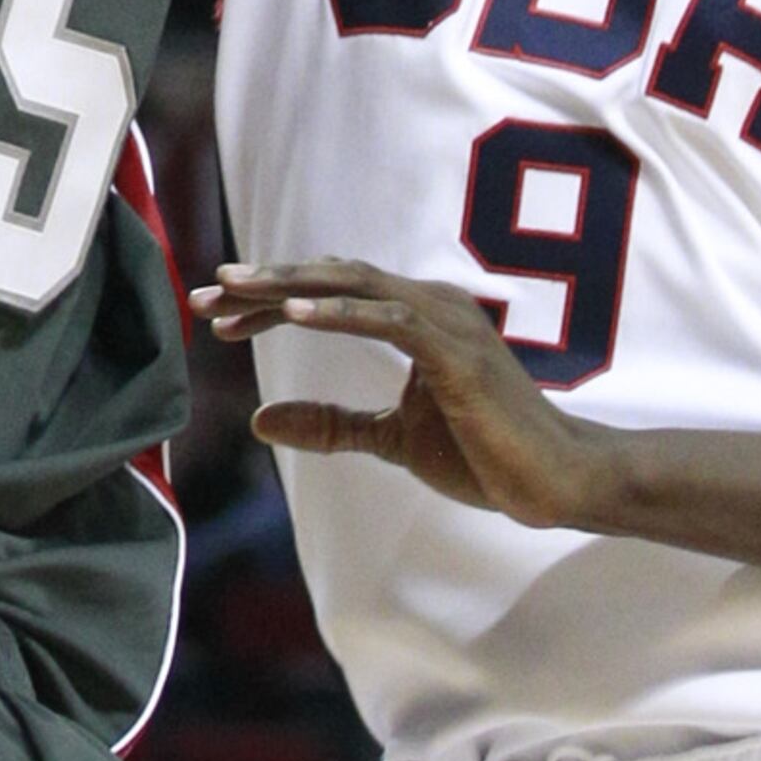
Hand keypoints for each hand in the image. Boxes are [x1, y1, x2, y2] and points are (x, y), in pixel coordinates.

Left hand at [204, 257, 624, 530]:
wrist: (556, 481)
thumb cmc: (487, 455)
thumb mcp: (393, 438)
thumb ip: (332, 425)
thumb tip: (260, 421)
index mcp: (416, 317)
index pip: (331, 292)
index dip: (271, 299)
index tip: (216, 315)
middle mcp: (430, 305)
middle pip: (333, 278)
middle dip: (265, 285)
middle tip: (205, 294)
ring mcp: (447, 323)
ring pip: (355, 286)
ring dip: (291, 287)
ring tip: (235, 292)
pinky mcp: (458, 353)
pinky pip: (391, 320)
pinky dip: (341, 312)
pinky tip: (294, 314)